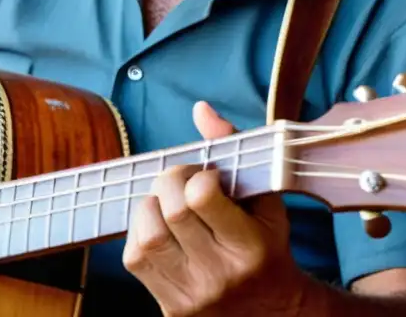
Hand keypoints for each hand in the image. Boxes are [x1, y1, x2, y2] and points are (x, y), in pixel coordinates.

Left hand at [123, 102, 307, 315]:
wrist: (271, 314)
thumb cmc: (266, 246)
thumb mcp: (264, 199)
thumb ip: (233, 149)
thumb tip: (200, 109)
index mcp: (250, 247)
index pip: (202, 197)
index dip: (198, 176)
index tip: (207, 178)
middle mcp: (219, 274)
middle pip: (171, 210)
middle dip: (170, 182)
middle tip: (183, 183)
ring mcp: (191, 294)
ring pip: (147, 234)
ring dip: (150, 207)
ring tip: (169, 205)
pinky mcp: (169, 306)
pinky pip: (134, 257)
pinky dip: (140, 233)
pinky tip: (161, 229)